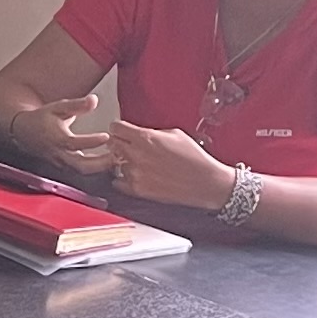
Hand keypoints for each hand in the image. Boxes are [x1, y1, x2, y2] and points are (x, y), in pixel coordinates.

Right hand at [8, 95, 116, 173]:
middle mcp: (59, 154)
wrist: (24, 132)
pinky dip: (95, 169)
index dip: (92, 141)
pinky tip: (107, 162)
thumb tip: (94, 100)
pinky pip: (81, 172)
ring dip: (100, 168)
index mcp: (57, 138)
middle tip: (117, 156)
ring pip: (82, 171)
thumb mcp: (58, 107)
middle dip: (101, 163)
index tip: (107, 136)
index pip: (75, 143)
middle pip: (81, 165)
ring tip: (116, 159)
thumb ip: (77, 105)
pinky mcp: (64, 167)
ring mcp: (61, 163)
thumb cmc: (42, 119)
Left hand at [101, 120, 239, 210]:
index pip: (115, 127)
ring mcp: (136, 173)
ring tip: (142, 164)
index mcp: (146, 138)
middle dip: (119, 144)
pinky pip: (118, 181)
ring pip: (115, 163)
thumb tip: (139, 133)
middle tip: (129, 147)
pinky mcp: (137, 190)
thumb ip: (151, 132)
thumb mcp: (175, 134)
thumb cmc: (194, 158)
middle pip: (111, 144)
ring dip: (124, 163)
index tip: (122, 131)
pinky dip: (124, 179)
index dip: (119, 129)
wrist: (205, 182)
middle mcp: (137, 155)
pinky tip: (139, 176)